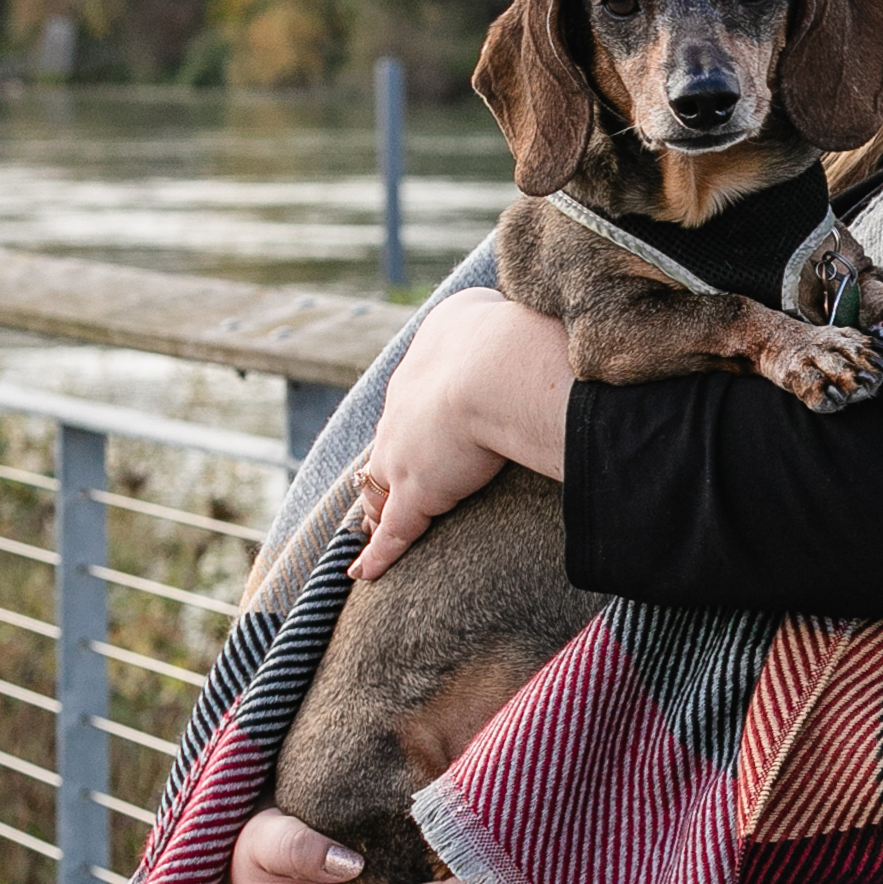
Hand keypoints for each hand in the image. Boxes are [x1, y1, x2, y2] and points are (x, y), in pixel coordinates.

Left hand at [350, 288, 572, 579]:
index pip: (411, 403)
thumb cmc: (503, 335)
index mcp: (422, 369)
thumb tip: (519, 315)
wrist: (495, 368)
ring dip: (377, 510)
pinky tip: (363, 572)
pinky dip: (378, 555)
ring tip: (370, 526)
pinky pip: (394, 532)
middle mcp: (402, 412)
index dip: (415, 423)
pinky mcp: (417, 493)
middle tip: (380, 484)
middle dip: (384, 467)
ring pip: (382, 490)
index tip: (420, 432)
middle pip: (387, 447)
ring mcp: (404, 455)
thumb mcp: (487, 311)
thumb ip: (495, 318)